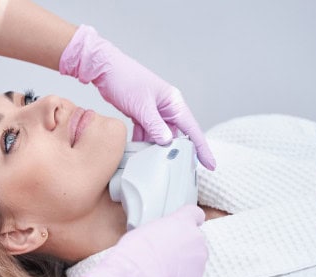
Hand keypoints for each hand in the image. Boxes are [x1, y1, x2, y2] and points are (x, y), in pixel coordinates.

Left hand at [59, 25, 215, 169]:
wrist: (105, 68)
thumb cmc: (125, 79)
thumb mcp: (141, 106)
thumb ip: (154, 125)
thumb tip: (167, 142)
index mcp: (173, 102)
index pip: (192, 129)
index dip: (202, 148)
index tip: (210, 164)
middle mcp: (166, 107)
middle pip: (177, 134)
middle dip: (175, 151)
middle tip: (177, 169)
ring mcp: (154, 110)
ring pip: (160, 135)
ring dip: (156, 148)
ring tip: (154, 164)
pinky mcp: (142, 113)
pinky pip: (147, 132)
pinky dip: (144, 141)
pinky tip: (139, 152)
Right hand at [83, 205, 206, 276]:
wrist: (139, 272)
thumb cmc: (137, 249)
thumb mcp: (147, 229)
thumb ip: (162, 232)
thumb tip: (161, 240)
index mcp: (183, 221)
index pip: (195, 214)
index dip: (191, 221)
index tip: (186, 227)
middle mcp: (196, 238)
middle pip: (195, 241)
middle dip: (183, 248)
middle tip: (165, 254)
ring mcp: (199, 260)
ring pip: (194, 263)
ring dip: (183, 266)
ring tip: (163, 271)